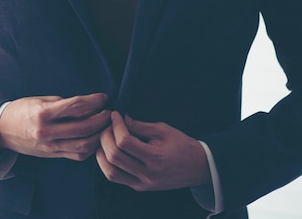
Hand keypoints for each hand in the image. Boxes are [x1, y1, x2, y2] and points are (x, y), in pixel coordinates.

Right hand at [0, 93, 110, 160]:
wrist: (2, 130)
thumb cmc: (22, 110)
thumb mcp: (41, 100)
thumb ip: (64, 103)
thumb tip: (89, 104)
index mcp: (43, 114)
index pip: (76, 106)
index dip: (94, 100)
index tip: (104, 97)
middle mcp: (47, 132)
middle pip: (84, 128)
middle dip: (101, 119)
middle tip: (110, 112)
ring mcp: (50, 147)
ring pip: (83, 145)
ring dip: (99, 135)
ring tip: (106, 125)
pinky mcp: (52, 155)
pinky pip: (77, 155)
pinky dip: (91, 147)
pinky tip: (96, 138)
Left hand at [96, 112, 210, 190]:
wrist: (198, 167)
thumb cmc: (182, 145)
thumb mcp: (163, 130)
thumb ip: (139, 125)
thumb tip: (120, 118)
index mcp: (155, 158)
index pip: (124, 142)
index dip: (116, 125)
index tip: (115, 114)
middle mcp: (147, 174)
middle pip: (114, 156)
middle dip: (105, 136)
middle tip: (108, 124)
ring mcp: (142, 184)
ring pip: (110, 171)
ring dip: (102, 152)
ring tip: (106, 137)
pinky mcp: (139, 187)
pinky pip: (116, 177)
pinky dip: (107, 164)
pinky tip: (109, 151)